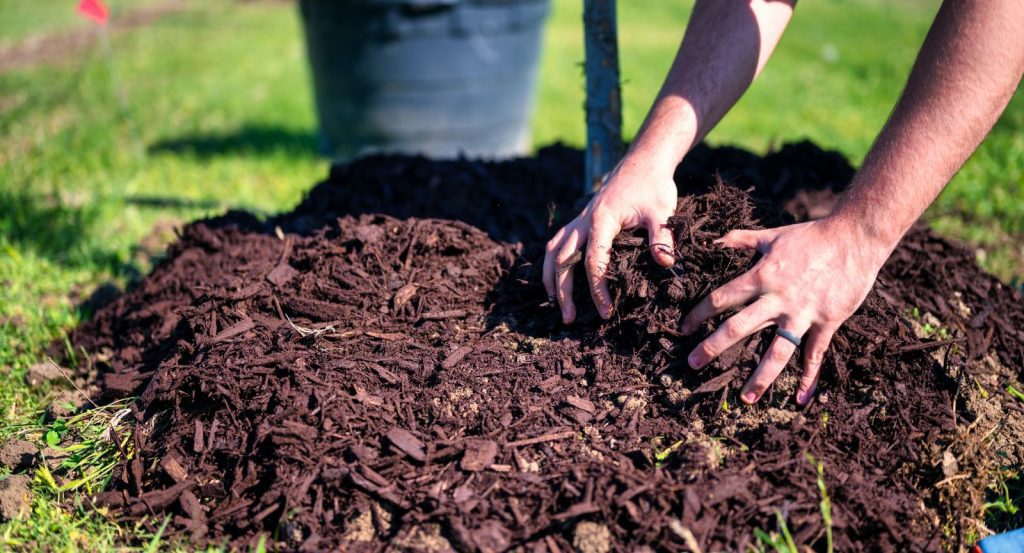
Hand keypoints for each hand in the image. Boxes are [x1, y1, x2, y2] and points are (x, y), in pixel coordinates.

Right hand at [543, 157, 678, 323]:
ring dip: (550, 278)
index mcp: (601, 220)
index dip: (597, 289)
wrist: (643, 162)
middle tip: (569, 319)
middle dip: (563, 291)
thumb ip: (662, 237)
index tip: (605, 311)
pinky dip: (552, 262)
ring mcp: (579, 219)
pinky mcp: (580, 220)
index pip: (593, 262)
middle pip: (563, 260)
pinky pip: (557, 242)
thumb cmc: (653, 187)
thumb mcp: (662, 211)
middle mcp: (584, 220)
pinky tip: (555, 279)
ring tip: (554, 304)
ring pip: (553, 251)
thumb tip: (665, 263)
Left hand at [680, 216, 891, 405]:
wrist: (855, 238)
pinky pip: (815, 354)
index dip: (699, 314)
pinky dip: (809, 378)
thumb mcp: (772, 235)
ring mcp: (803, 314)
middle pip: (738, 328)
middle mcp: (778, 299)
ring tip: (746, 398)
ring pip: (777, 351)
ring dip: (760, 377)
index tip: (684, 328)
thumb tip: (715, 240)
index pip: (721, 299)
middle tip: (693, 364)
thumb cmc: (812, 236)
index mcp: (761, 276)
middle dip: (713, 347)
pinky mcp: (827, 322)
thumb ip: (741, 239)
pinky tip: (801, 398)